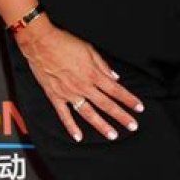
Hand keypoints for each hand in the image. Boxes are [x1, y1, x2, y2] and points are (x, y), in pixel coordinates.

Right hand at [16, 16, 143, 141]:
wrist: (41, 43)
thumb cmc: (65, 42)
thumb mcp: (89, 49)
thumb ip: (103, 65)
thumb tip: (115, 77)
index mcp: (93, 74)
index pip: (116, 90)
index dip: (129, 100)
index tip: (138, 108)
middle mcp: (83, 86)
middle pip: (106, 104)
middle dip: (121, 116)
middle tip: (133, 126)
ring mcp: (69, 93)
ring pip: (88, 113)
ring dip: (101, 125)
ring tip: (112, 135)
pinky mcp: (55, 96)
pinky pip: (64, 115)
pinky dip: (71, 127)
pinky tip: (78, 136)